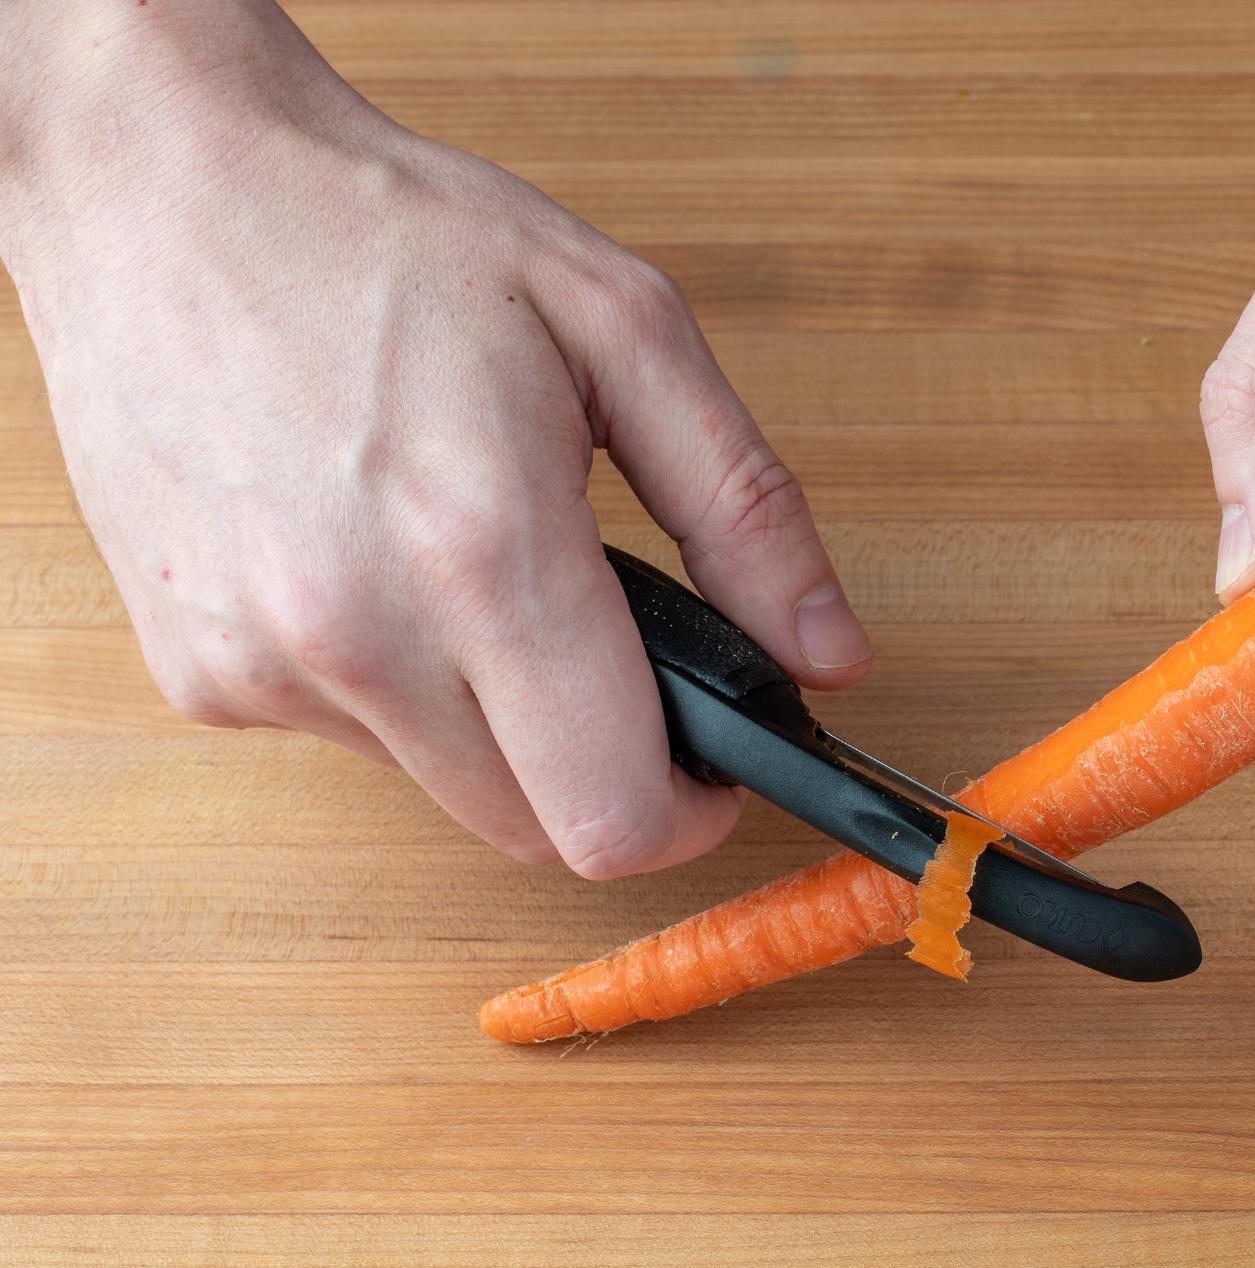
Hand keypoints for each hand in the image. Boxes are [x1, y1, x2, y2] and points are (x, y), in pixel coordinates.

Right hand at [2, 1, 871, 874]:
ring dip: (504, 727)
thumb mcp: (622, 329)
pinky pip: (353, 740)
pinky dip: (403, 687)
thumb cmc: (392, 236)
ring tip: (485, 571)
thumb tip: (829, 654)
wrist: (164, 187)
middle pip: (538, 831)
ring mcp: (263, 666)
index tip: (715, 762)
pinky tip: (383, 563)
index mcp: (484, 548)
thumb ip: (744, 511)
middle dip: (608, 771)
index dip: (691, 811)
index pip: (613, 815)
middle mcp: (357, 634)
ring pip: (449, 790)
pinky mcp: (199, 672)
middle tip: (619, 657)